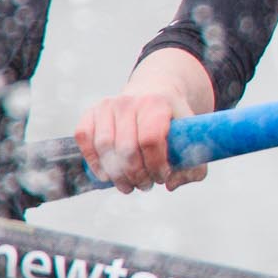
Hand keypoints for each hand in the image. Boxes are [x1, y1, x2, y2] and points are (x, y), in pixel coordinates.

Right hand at [74, 88, 207, 192]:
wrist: (154, 92)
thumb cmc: (173, 121)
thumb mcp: (192, 138)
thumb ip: (193, 167)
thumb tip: (170, 185)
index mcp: (157, 105)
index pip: (151, 140)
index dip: (155, 165)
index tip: (162, 177)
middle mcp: (129, 102)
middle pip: (127, 148)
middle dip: (136, 175)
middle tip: (145, 185)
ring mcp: (107, 105)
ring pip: (105, 147)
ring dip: (116, 174)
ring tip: (129, 185)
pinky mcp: (91, 112)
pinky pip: (85, 139)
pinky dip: (94, 161)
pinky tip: (107, 175)